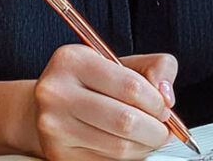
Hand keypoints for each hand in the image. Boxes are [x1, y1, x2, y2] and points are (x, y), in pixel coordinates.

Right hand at [32, 44, 177, 159]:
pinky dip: (127, 158)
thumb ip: (154, 66)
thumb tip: (166, 94)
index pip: (131, 86)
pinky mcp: (58, 154)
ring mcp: (54, 127)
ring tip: (148, 137)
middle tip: (163, 129)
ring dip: (144, 146)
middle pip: (126, 121)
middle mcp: (57, 93)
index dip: (157, 102)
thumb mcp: (119, 62)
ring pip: (119, 148)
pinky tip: (127, 145)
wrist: (46, 106)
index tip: (164, 107)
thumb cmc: (89, 82)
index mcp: (73, 61)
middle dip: (156, 130)